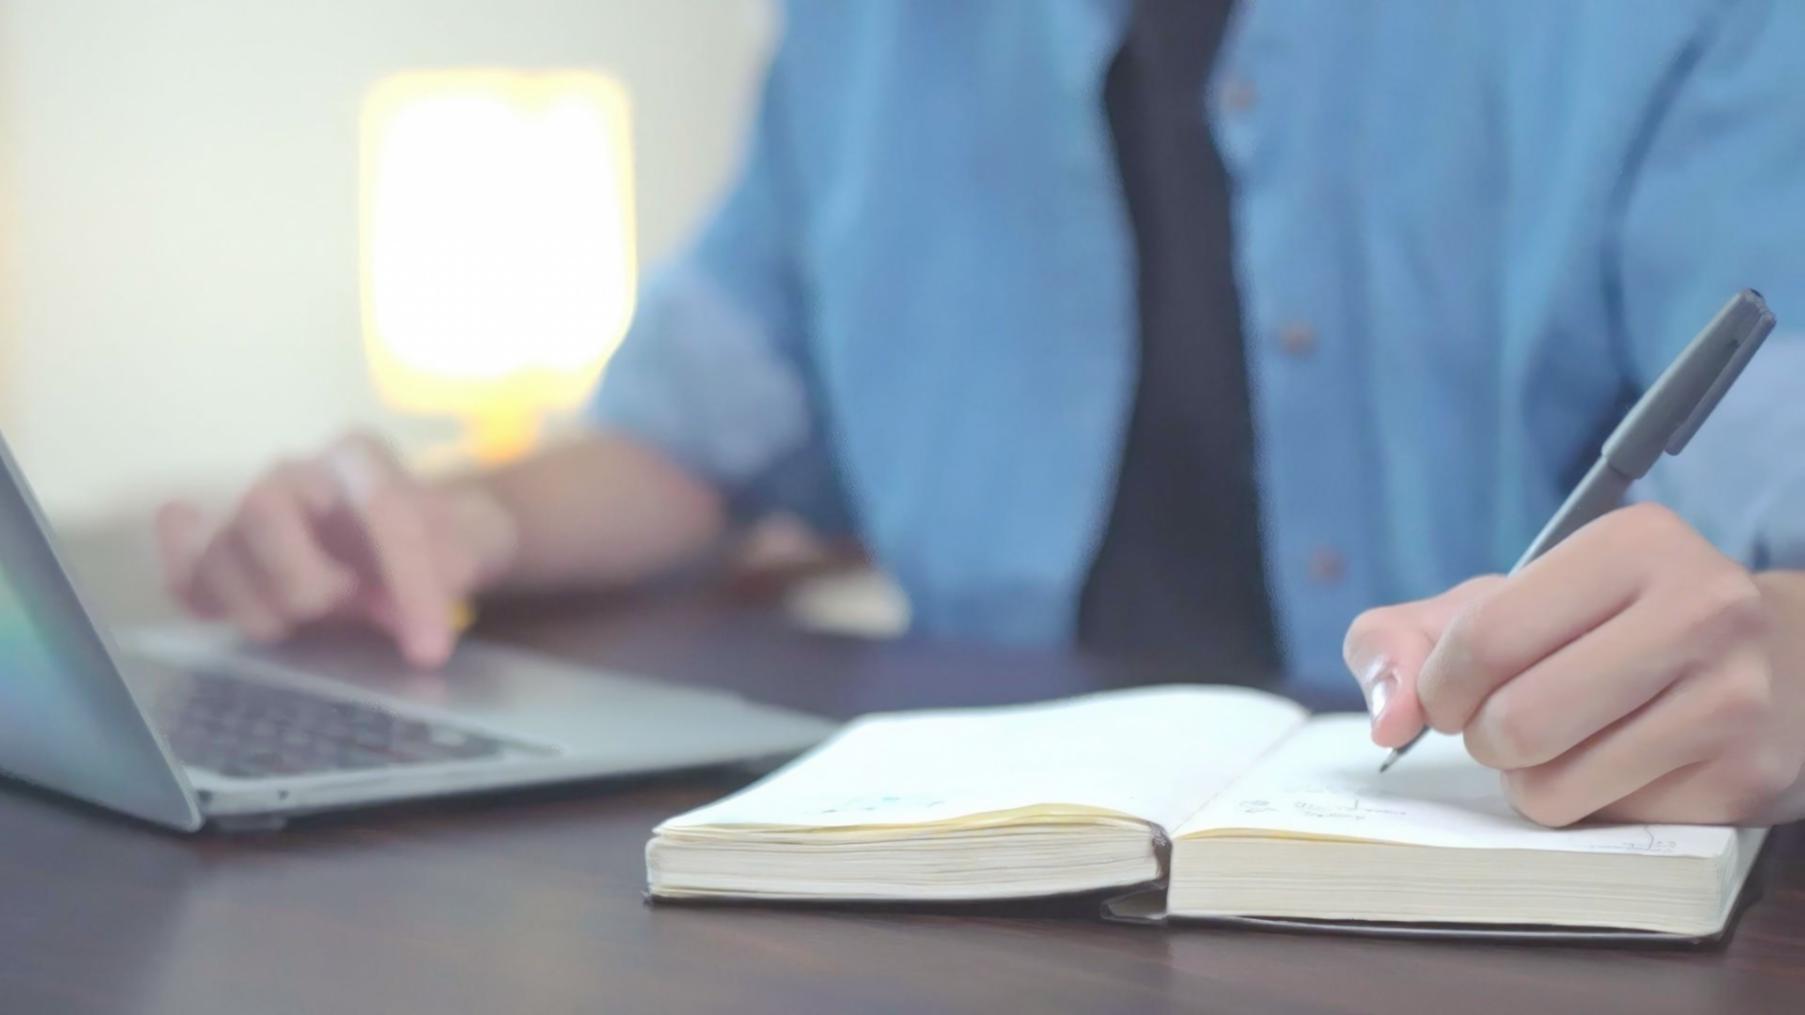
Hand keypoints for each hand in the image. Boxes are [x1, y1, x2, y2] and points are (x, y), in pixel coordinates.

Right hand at [157, 433, 518, 667]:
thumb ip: (449, 574)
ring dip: (260, 606)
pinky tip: (219, 608)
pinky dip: (197, 596)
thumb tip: (418, 633)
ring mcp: (251, 511)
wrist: (415, 538)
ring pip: (218, 551)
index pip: (381, 508)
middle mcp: (296, 474)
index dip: (409, 585)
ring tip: (306, 625)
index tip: (430, 649)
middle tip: (342, 607)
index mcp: (361, 457)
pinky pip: (188, 574)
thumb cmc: (439, 540)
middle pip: (263, 507)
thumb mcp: (469, 549)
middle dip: (302, 577)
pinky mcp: (225, 555)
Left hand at [1343, 503, 1804, 825]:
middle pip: (1515, 723)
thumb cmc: (1602, 627)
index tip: (1452, 693)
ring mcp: (1735, 697)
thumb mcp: (1502, 603)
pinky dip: (1590, 805)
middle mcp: (1700, 609)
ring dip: (1529, 780)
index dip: (1440, 686)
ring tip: (1563, 742)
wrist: (1770, 662)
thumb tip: (1386, 719)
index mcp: (1632, 544)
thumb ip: (1404, 639)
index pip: (1482, 639)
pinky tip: (1624, 763)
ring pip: (1553, 788)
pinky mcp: (1747, 778)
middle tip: (1507, 722)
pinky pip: (1609, 823)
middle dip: (1483, 739)